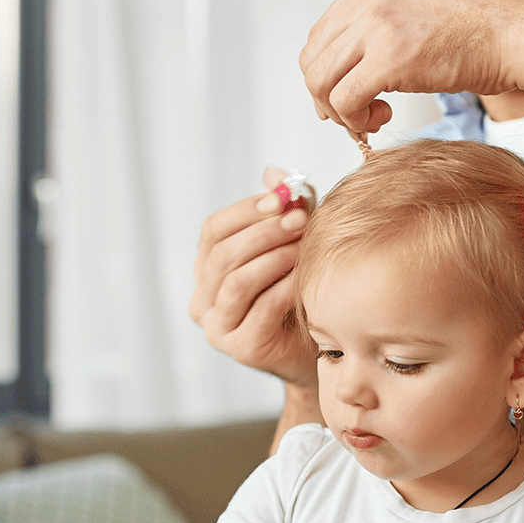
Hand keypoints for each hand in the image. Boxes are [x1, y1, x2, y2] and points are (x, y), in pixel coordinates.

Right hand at [188, 167, 319, 387]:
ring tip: (304, 244)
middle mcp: (203, 300)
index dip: (246, 210)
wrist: (320, 350)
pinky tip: (306, 275)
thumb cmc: (301, 294)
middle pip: (223, 255)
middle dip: (263, 232)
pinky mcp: (241, 348)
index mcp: (207, 271)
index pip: (213, 231)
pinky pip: (261, 309)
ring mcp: (218, 328)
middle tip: (299, 218)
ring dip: (274, 257)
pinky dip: (286, 287)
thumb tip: (272, 173)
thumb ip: (284, 209)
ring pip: (237, 282)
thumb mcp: (294, 243)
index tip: (282, 197)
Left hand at [301, 0, 523, 133]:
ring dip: (339, 111)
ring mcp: (373, 25)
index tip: (349, 96)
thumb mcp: (415, 8)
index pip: (320, 35)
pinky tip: (382, 119)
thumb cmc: (479, 28)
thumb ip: (379, 26)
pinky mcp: (387, 59)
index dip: (328, 73)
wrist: (517, 29)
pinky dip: (354, 120)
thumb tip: (348, 67)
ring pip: (319, 81)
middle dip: (326, 96)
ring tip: (372, 119)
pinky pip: (343, 100)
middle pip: (312, 59)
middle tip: (354, 115)